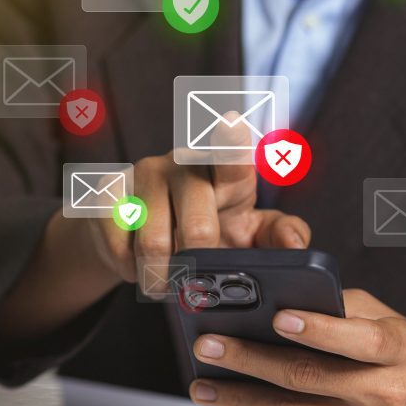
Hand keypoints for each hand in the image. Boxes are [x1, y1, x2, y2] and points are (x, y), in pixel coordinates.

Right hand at [87, 149, 310, 283]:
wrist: (146, 235)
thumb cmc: (211, 229)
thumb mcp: (249, 233)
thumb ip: (279, 235)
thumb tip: (296, 246)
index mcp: (227, 171)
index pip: (230, 152)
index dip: (230, 140)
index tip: (231, 124)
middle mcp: (185, 163)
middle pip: (196, 228)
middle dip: (196, 266)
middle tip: (193, 282)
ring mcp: (144, 172)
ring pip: (153, 244)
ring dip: (159, 276)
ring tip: (163, 280)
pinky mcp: (109, 189)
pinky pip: (117, 243)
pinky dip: (127, 268)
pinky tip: (133, 265)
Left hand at [188, 289, 405, 405]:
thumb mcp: (391, 321)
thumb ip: (342, 309)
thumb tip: (279, 300)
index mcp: (400, 351)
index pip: (358, 339)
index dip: (316, 329)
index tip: (278, 317)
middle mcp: (389, 395)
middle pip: (310, 378)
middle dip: (250, 361)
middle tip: (209, 346)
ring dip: (242, 399)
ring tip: (205, 385)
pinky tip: (235, 405)